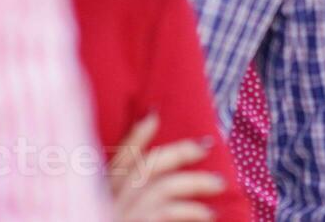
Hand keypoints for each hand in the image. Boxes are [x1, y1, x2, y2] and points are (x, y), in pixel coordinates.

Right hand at [108, 112, 225, 221]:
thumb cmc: (124, 220)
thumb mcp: (119, 205)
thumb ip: (133, 185)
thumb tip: (159, 154)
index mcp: (105, 191)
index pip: (119, 157)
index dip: (136, 134)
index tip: (155, 113)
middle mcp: (109, 200)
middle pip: (145, 166)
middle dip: (179, 152)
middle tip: (207, 145)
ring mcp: (123, 213)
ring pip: (162, 187)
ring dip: (195, 182)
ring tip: (219, 184)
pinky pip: (168, 212)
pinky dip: (191, 210)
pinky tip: (209, 213)